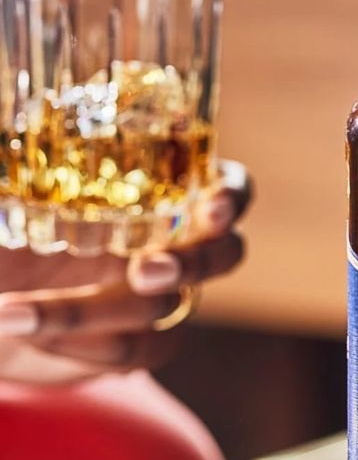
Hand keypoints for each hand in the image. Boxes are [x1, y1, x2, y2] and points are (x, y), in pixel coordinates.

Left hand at [0, 160, 250, 383]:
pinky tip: (25, 335)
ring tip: (12, 316)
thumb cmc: (2, 228)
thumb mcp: (6, 182)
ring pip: (162, 307)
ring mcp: (163, 295)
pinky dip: (79, 347)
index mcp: (162, 189)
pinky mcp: (143, 343)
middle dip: (191, 262)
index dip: (232, 196)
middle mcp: (173, 239)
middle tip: (145, 272)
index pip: (228, 187)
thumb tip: (1, 108)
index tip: (214, 204)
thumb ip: (13, 150)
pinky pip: (137, 351)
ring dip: (86, 312)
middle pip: (225, 254)